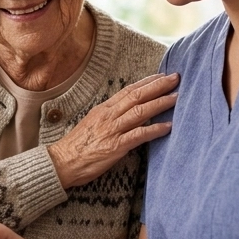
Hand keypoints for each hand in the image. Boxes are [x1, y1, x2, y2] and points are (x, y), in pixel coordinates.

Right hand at [48, 72, 178, 188]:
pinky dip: (155, 129)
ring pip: (140, 111)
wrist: (61, 162)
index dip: (147, 82)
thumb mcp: (92, 124)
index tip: (162, 75)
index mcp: (103, 109)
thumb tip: (126, 113)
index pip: (128, 90)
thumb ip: (109, 117)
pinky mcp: (115, 146)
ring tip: (177, 97)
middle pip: (137, 96)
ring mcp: (112, 130)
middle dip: (158, 86)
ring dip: (160, 103)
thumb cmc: (76, 147)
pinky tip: (168, 126)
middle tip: (176, 78)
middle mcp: (108, 116)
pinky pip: (139, 135)